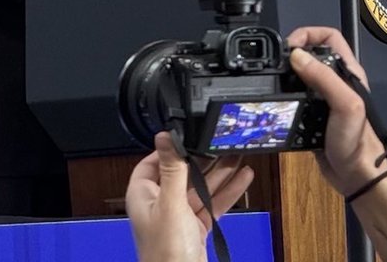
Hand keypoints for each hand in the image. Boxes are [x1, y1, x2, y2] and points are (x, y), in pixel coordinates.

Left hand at [125, 132, 252, 261]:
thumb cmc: (166, 253)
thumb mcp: (172, 204)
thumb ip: (172, 170)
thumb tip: (164, 137)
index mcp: (144, 197)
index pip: (151, 164)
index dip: (168, 150)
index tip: (188, 137)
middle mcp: (159, 205)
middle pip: (182, 174)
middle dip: (203, 160)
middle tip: (222, 145)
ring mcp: (178, 217)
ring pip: (200, 188)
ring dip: (220, 173)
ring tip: (238, 156)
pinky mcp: (194, 228)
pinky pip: (211, 204)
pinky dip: (227, 192)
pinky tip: (242, 179)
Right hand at [285, 27, 386, 196]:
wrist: (356, 175)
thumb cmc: (356, 139)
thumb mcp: (344, 103)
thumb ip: (323, 77)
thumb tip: (296, 55)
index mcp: (348, 71)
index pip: (329, 37)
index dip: (309, 33)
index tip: (289, 45)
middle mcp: (336, 81)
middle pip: (312, 54)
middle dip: (293, 53)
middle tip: (276, 64)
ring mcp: (323, 100)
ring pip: (301, 77)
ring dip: (286, 75)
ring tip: (272, 81)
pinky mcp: (312, 117)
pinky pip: (294, 100)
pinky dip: (284, 97)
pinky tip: (275, 103)